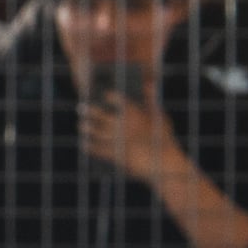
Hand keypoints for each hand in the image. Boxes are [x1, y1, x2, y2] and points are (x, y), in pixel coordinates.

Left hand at [77, 85, 191, 185]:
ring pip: (97, 132)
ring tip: (81, 125)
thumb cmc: (164, 140)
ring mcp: (119, 140)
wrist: (166, 164)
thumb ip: (151, 101)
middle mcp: (124, 125)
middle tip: (80, 108)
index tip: (104, 95)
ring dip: (88, 128)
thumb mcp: (161, 118)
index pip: (118, 100)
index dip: (109, 96)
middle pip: (102, 115)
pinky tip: (85, 144)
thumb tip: (148, 83)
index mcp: (136, 114)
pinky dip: (90, 147)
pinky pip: (98, 150)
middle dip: (90, 111)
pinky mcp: (116, 155)